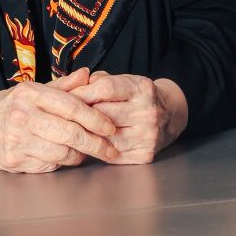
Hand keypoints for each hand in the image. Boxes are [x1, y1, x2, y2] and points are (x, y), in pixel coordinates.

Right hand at [0, 69, 121, 172]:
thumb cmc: (4, 107)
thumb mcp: (30, 91)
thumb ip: (62, 86)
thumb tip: (89, 75)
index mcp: (30, 93)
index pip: (72, 106)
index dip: (96, 118)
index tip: (111, 127)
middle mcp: (22, 115)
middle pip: (71, 133)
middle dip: (97, 144)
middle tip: (111, 149)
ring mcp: (16, 140)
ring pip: (62, 153)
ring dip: (80, 155)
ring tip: (87, 152)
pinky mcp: (13, 160)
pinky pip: (48, 165)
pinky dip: (61, 163)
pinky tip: (65, 157)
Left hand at [69, 72, 187, 163]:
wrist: (170, 114)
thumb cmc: (139, 96)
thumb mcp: (125, 80)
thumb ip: (101, 81)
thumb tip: (76, 87)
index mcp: (143, 88)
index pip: (106, 88)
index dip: (82, 92)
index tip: (67, 96)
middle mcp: (148, 112)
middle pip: (103, 114)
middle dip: (81, 114)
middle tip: (65, 115)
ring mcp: (148, 136)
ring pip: (105, 137)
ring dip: (87, 134)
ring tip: (75, 130)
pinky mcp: (145, 155)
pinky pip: (112, 154)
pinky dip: (99, 148)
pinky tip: (91, 142)